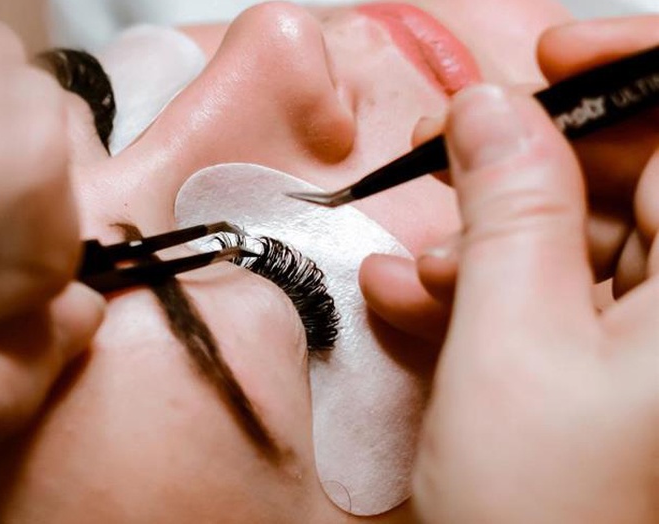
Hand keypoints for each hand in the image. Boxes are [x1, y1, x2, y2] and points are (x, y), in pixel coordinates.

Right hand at [405, 84, 657, 521]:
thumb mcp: (510, 349)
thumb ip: (507, 210)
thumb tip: (488, 110)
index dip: (632, 72)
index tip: (548, 60)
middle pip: (636, 183)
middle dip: (532, 166)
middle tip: (446, 159)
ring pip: (588, 246)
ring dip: (491, 242)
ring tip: (414, 269)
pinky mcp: (620, 380)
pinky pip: (564, 304)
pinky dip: (492, 294)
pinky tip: (422, 304)